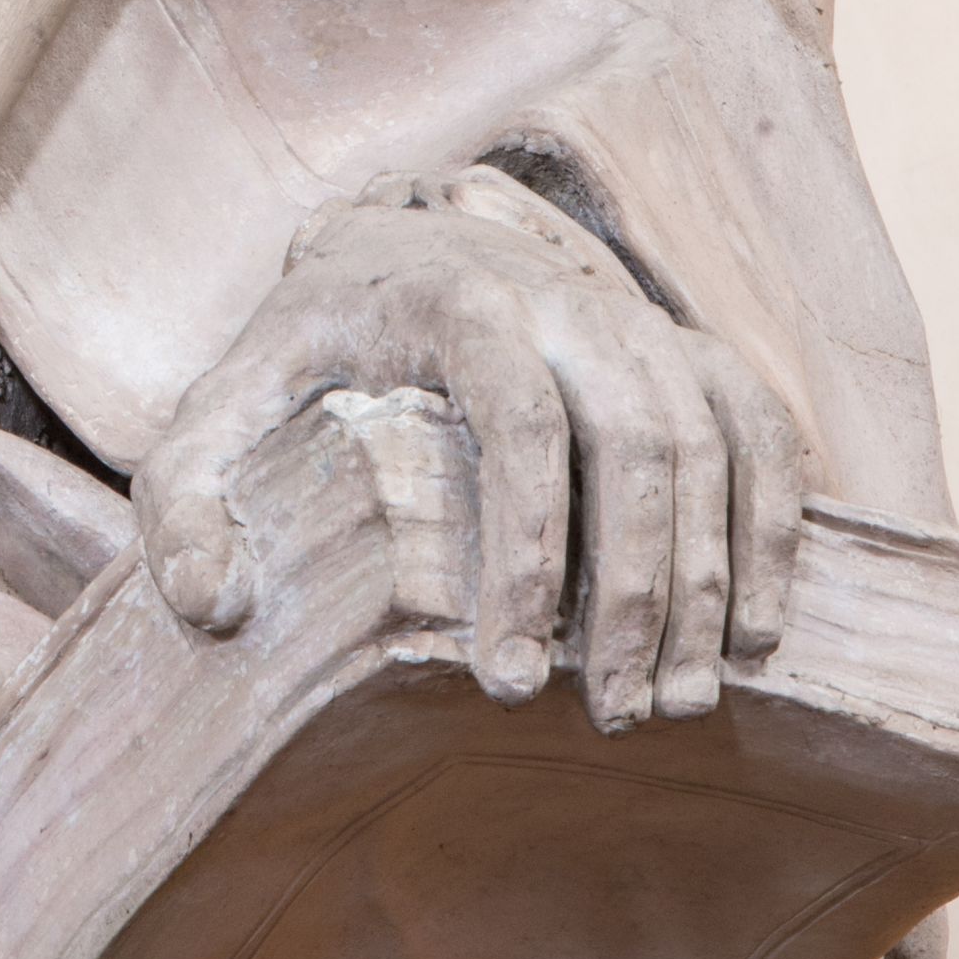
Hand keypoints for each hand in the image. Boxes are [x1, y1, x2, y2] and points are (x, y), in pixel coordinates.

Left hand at [134, 167, 807, 727]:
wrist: (396, 244)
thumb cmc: (306, 349)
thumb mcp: (222, 407)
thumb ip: (184, 494)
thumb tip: (208, 603)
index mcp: (455, 301)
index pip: (517, 422)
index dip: (524, 553)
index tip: (509, 678)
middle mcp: (565, 298)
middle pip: (635, 440)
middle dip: (636, 590)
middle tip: (614, 714)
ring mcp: (640, 320)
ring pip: (708, 445)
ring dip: (709, 580)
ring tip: (678, 701)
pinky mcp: (690, 349)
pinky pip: (761, 429)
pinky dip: (773, 525)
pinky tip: (759, 634)